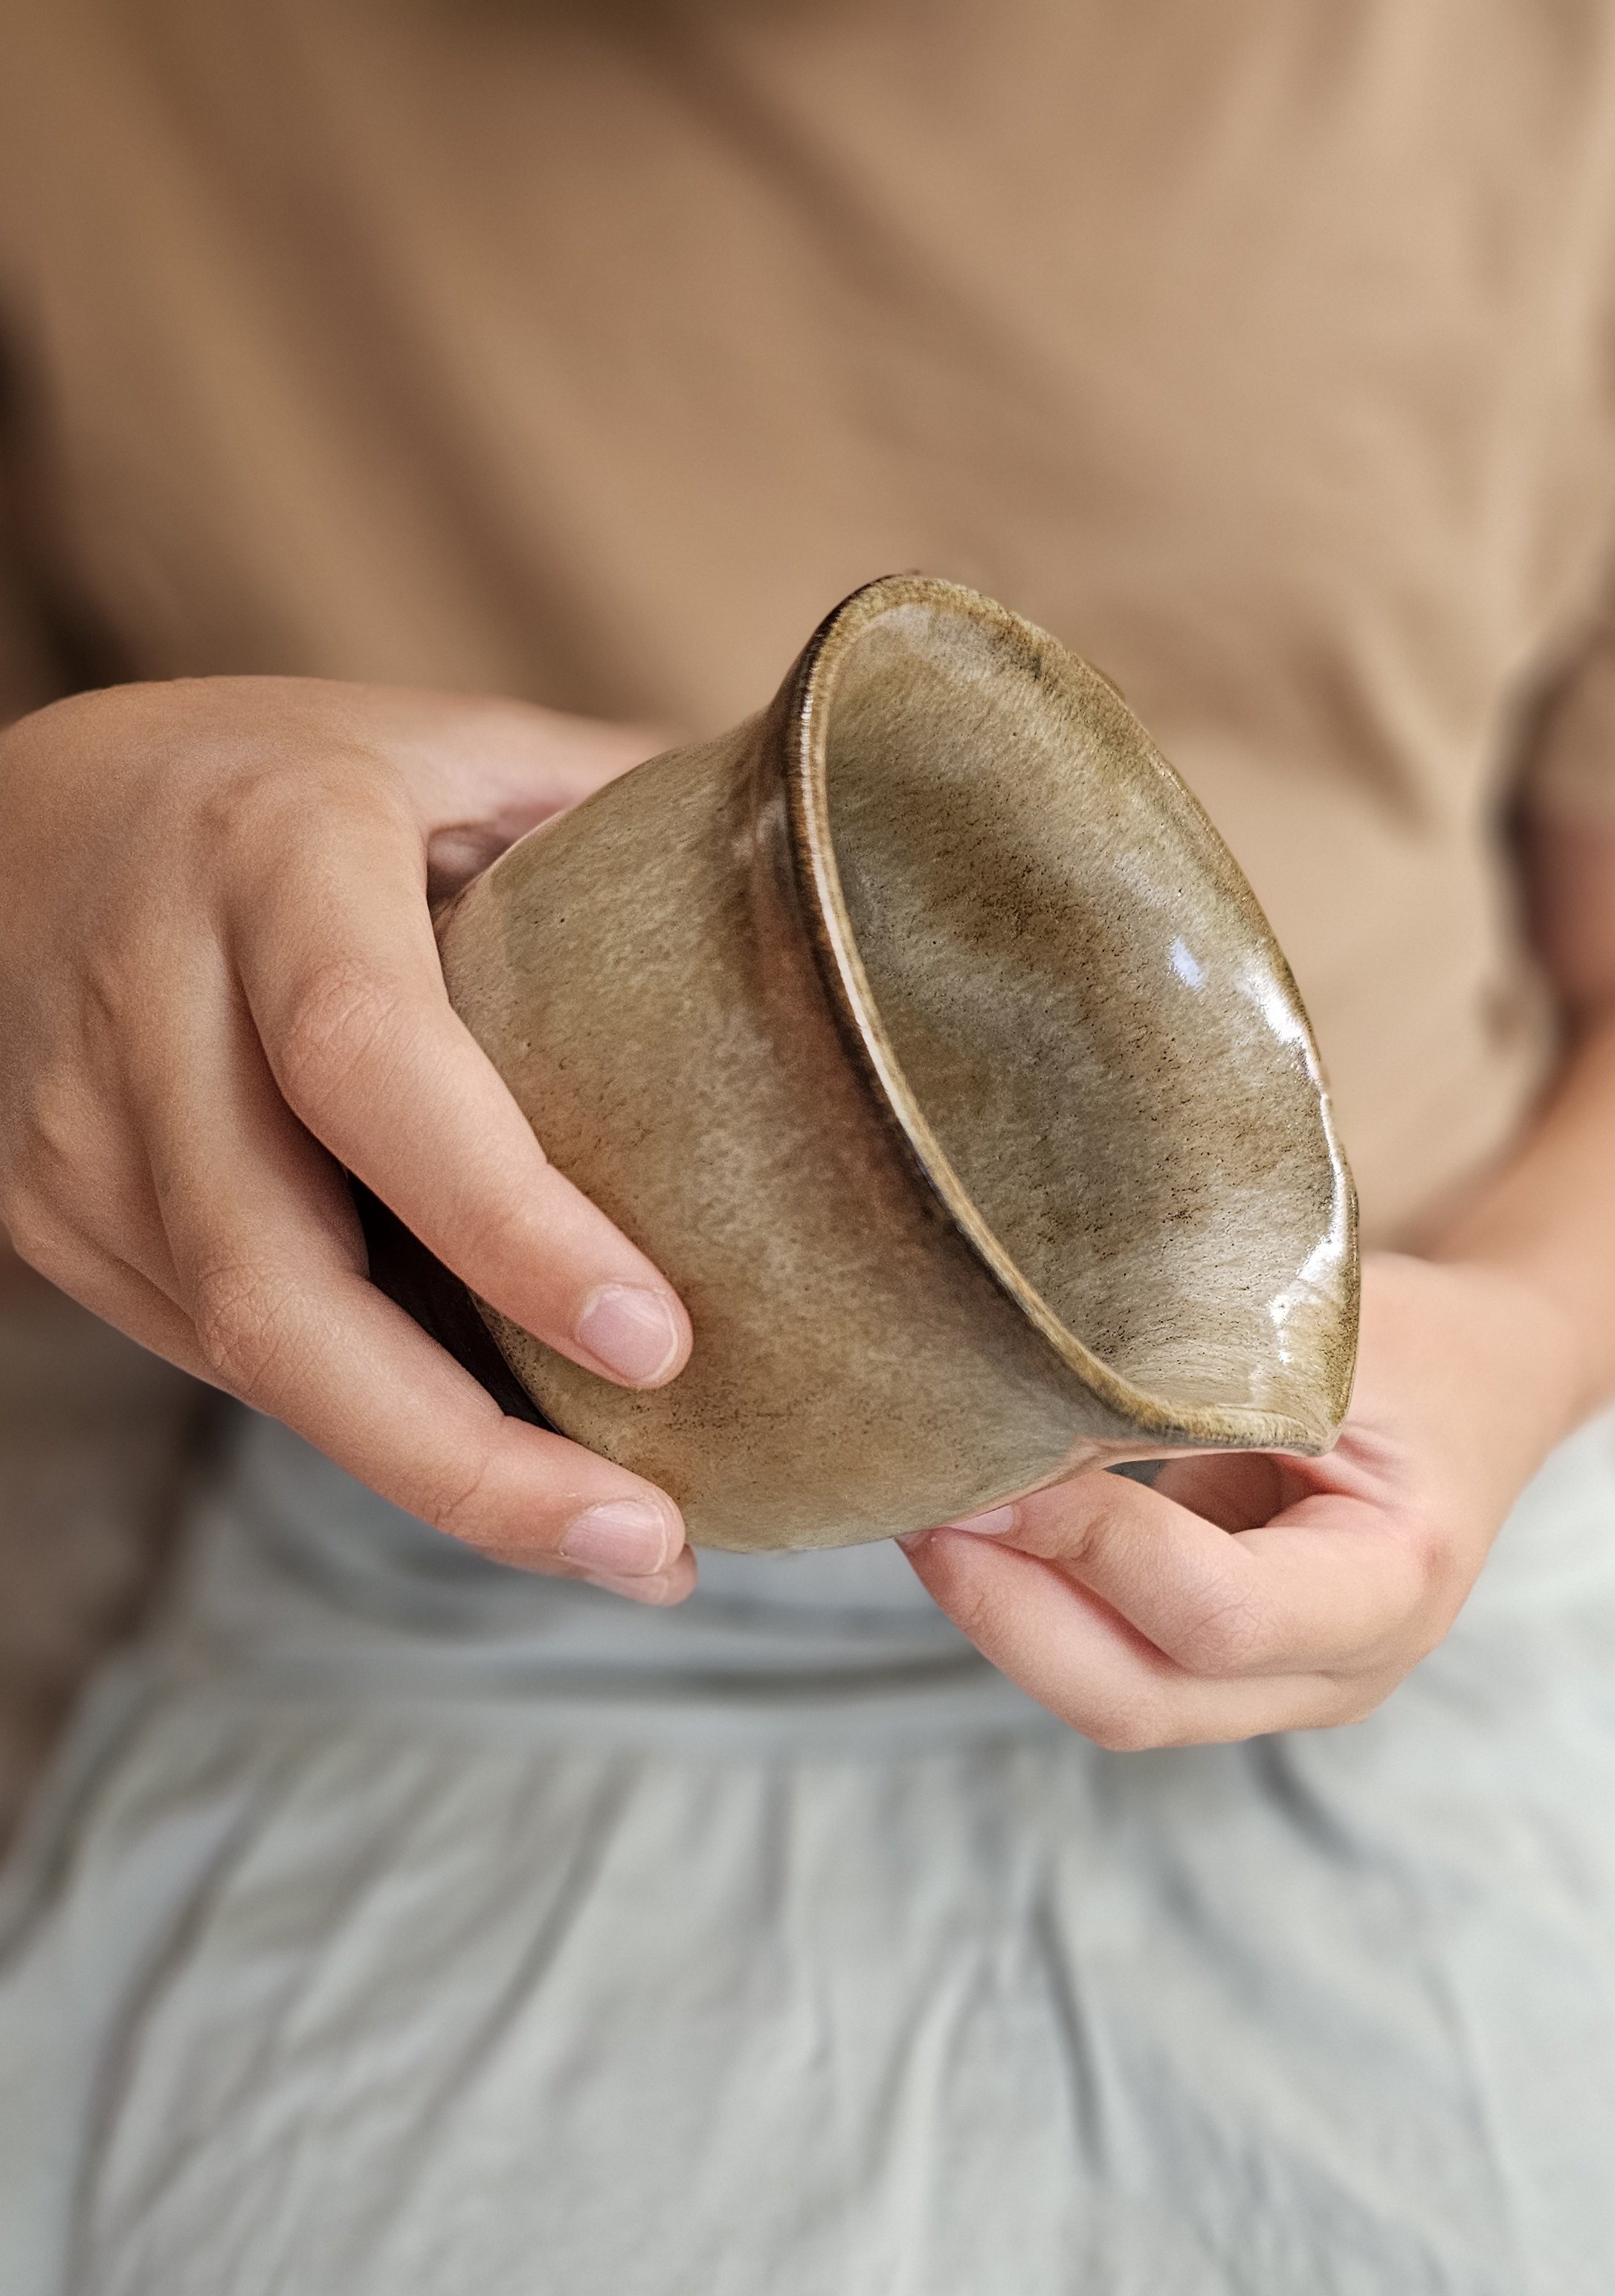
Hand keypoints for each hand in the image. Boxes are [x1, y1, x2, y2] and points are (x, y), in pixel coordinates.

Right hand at [0, 677, 696, 1598]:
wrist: (0, 825)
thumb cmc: (275, 783)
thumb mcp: (439, 746)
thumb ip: (611, 810)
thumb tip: (849, 874)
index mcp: (269, 854)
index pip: (368, 1060)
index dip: (507, 1220)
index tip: (663, 1342)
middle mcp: (147, 1003)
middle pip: (282, 1289)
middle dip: (470, 1458)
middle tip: (655, 1548)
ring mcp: (78, 1136)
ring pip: (254, 1362)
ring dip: (441, 1478)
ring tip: (621, 1542)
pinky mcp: (56, 1227)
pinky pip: (232, 1363)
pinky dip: (374, 1426)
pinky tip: (499, 1468)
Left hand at [902, 1253, 1582, 1744]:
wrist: (1483, 1391)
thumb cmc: (1414, 1345)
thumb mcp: (1326, 1333)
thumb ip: (1196, 1379)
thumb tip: (1014, 1394)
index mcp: (1394, 1582)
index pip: (1214, 1612)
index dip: (1086, 1548)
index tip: (991, 1467)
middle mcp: (1342, 1673)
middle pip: (1137, 1698)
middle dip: (1003, 1609)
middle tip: (915, 1505)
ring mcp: (1280, 1693)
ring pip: (1107, 1697)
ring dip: (998, 1614)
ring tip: (923, 1508)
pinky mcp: (1221, 1679)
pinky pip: (1105, 1666)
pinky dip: (1026, 1608)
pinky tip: (970, 1529)